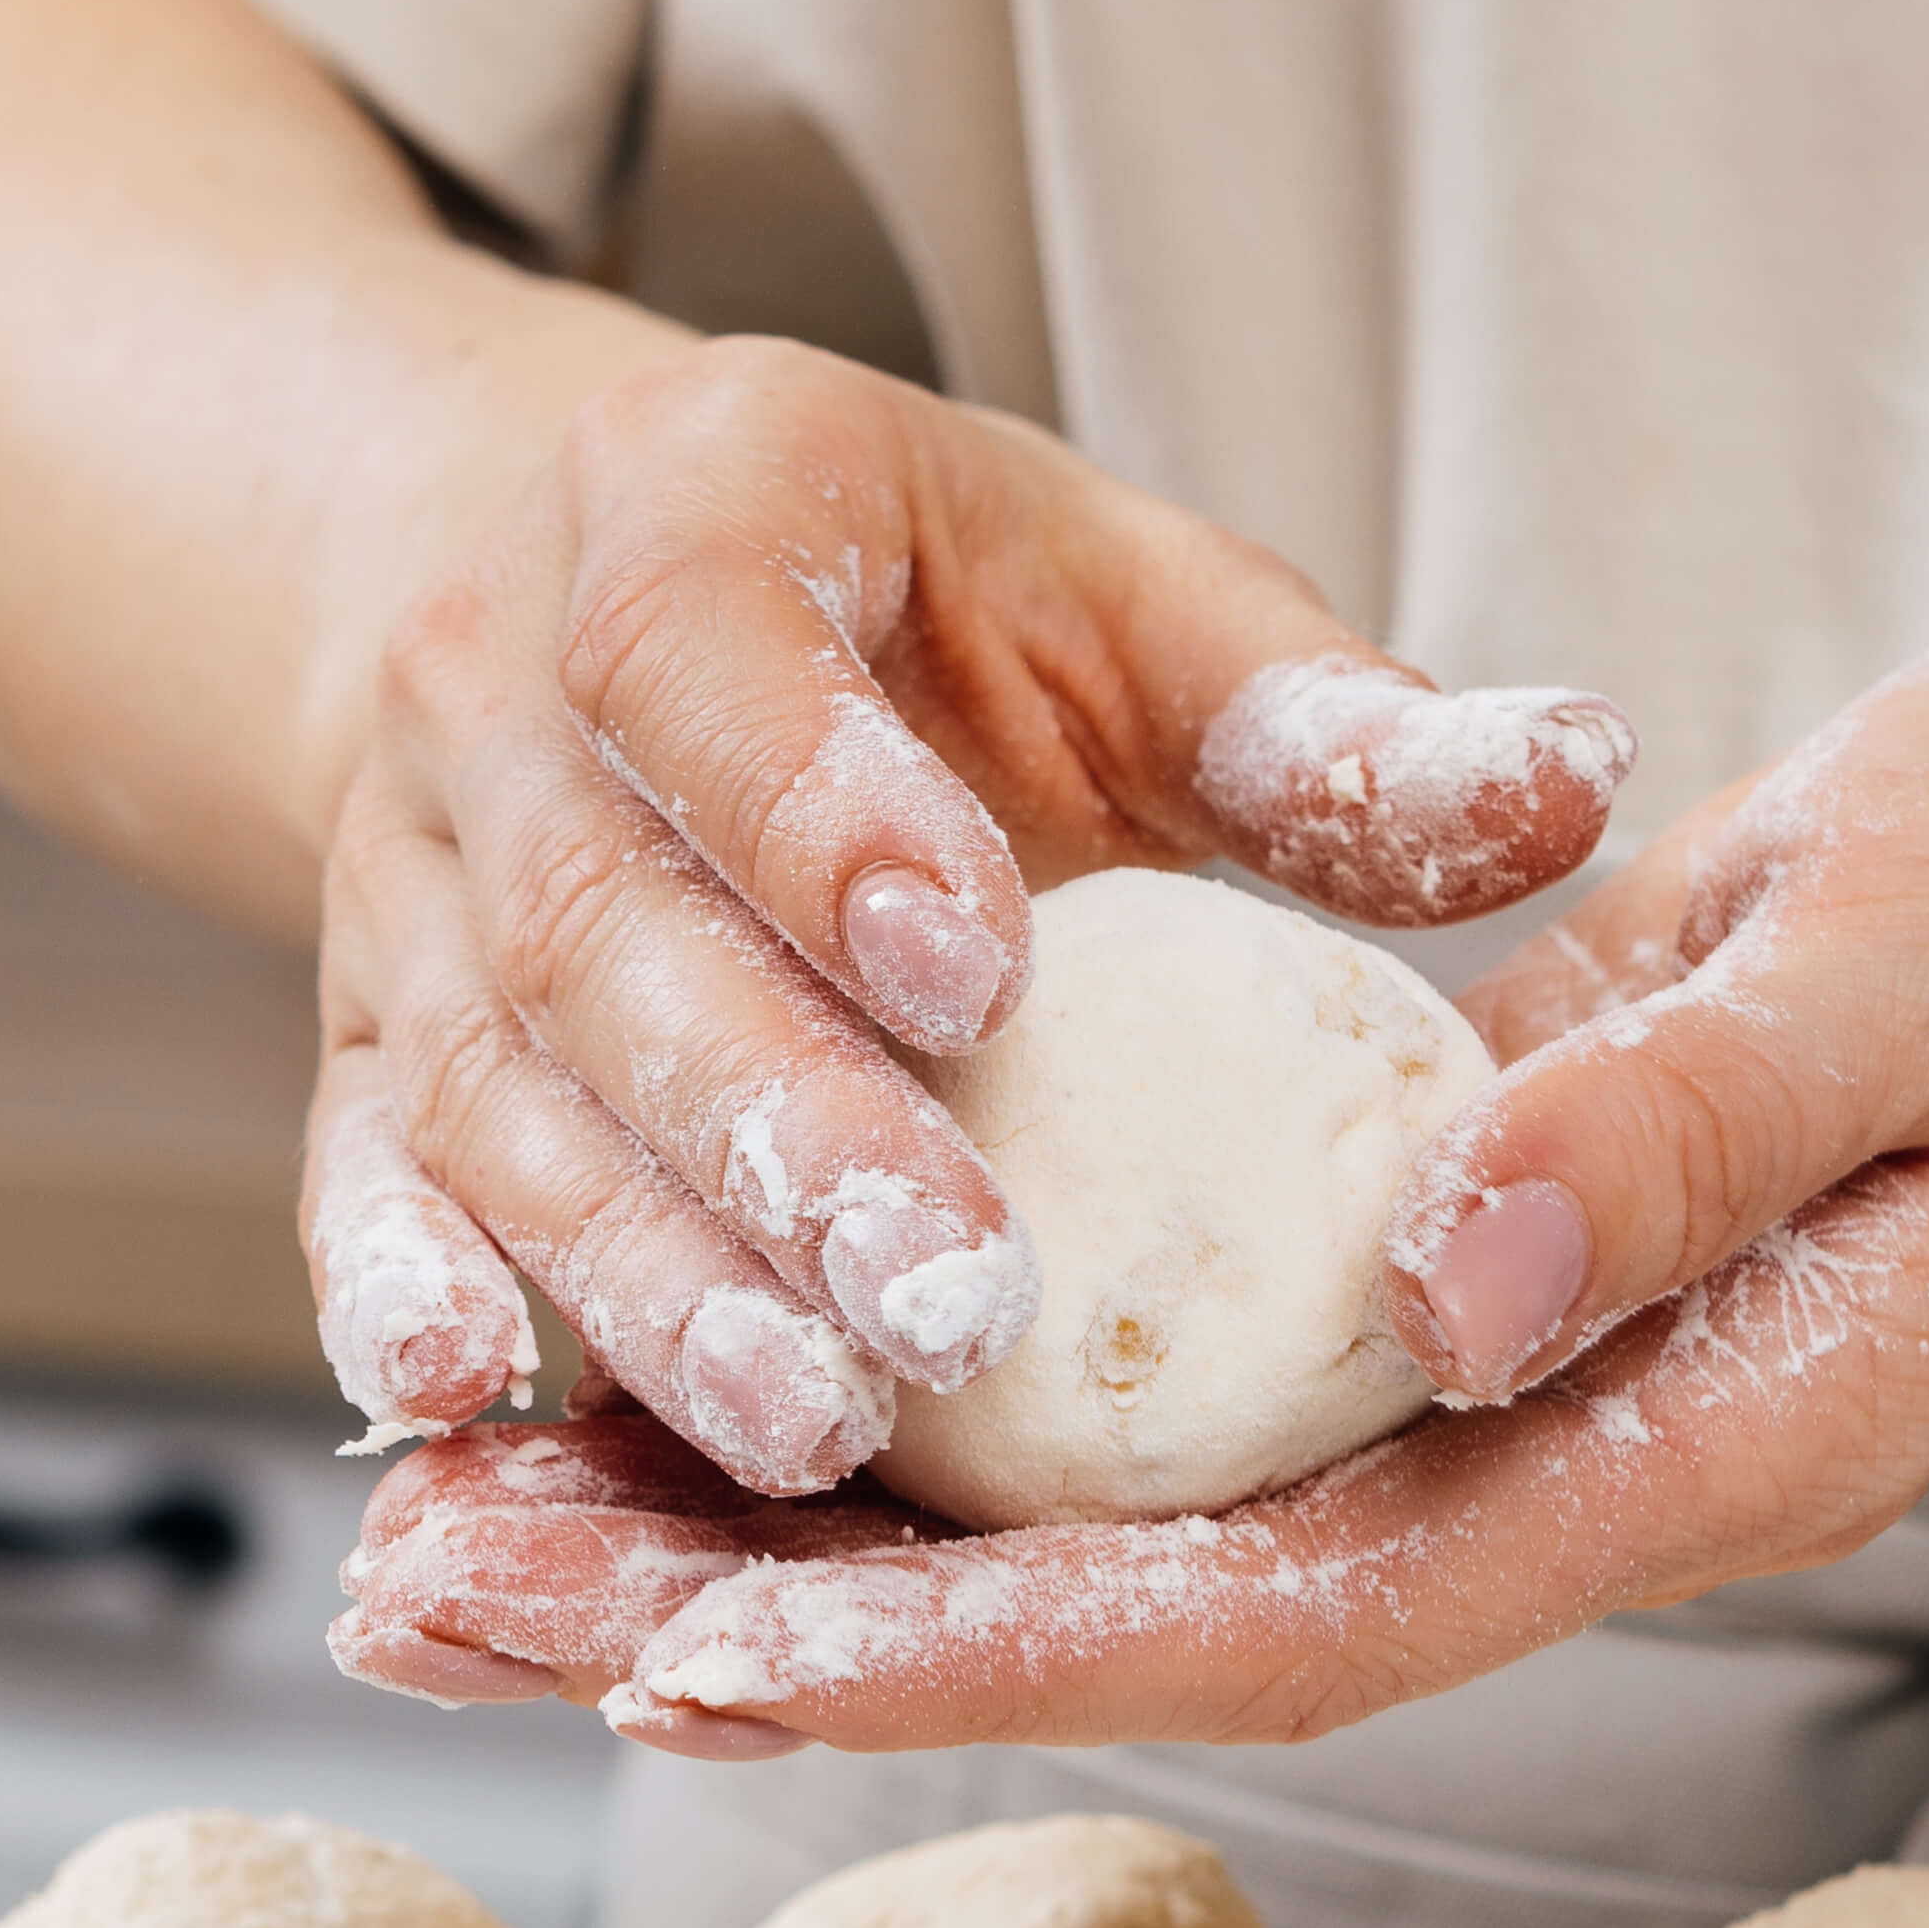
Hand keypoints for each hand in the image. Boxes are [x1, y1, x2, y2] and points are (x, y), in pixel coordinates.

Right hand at [295, 336, 1628, 1496]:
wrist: (553, 593)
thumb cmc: (911, 619)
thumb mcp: (1119, 602)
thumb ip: (1320, 723)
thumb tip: (1572, 781)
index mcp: (683, 503)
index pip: (712, 652)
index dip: (825, 816)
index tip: (979, 974)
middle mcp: (493, 690)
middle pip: (605, 926)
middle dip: (772, 1126)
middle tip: (949, 1302)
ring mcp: (404, 883)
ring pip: (495, 1090)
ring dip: (643, 1270)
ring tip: (809, 1424)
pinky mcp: (359, 1045)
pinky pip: (356, 1178)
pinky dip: (400, 1298)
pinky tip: (469, 1413)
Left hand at [342, 607, 1928, 1749]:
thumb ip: (1705, 1123)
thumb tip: (1448, 1281)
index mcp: (1690, 1438)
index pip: (1306, 1605)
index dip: (1009, 1650)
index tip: (730, 1654)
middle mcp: (1541, 1462)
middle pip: (1116, 1617)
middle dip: (774, 1626)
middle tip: (439, 1598)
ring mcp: (1458, 1389)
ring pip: (1068, 1519)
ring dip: (752, 1525)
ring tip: (437, 1517)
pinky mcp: (1386, 1278)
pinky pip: (1102, 1375)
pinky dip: (876, 1379)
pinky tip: (651, 1360)